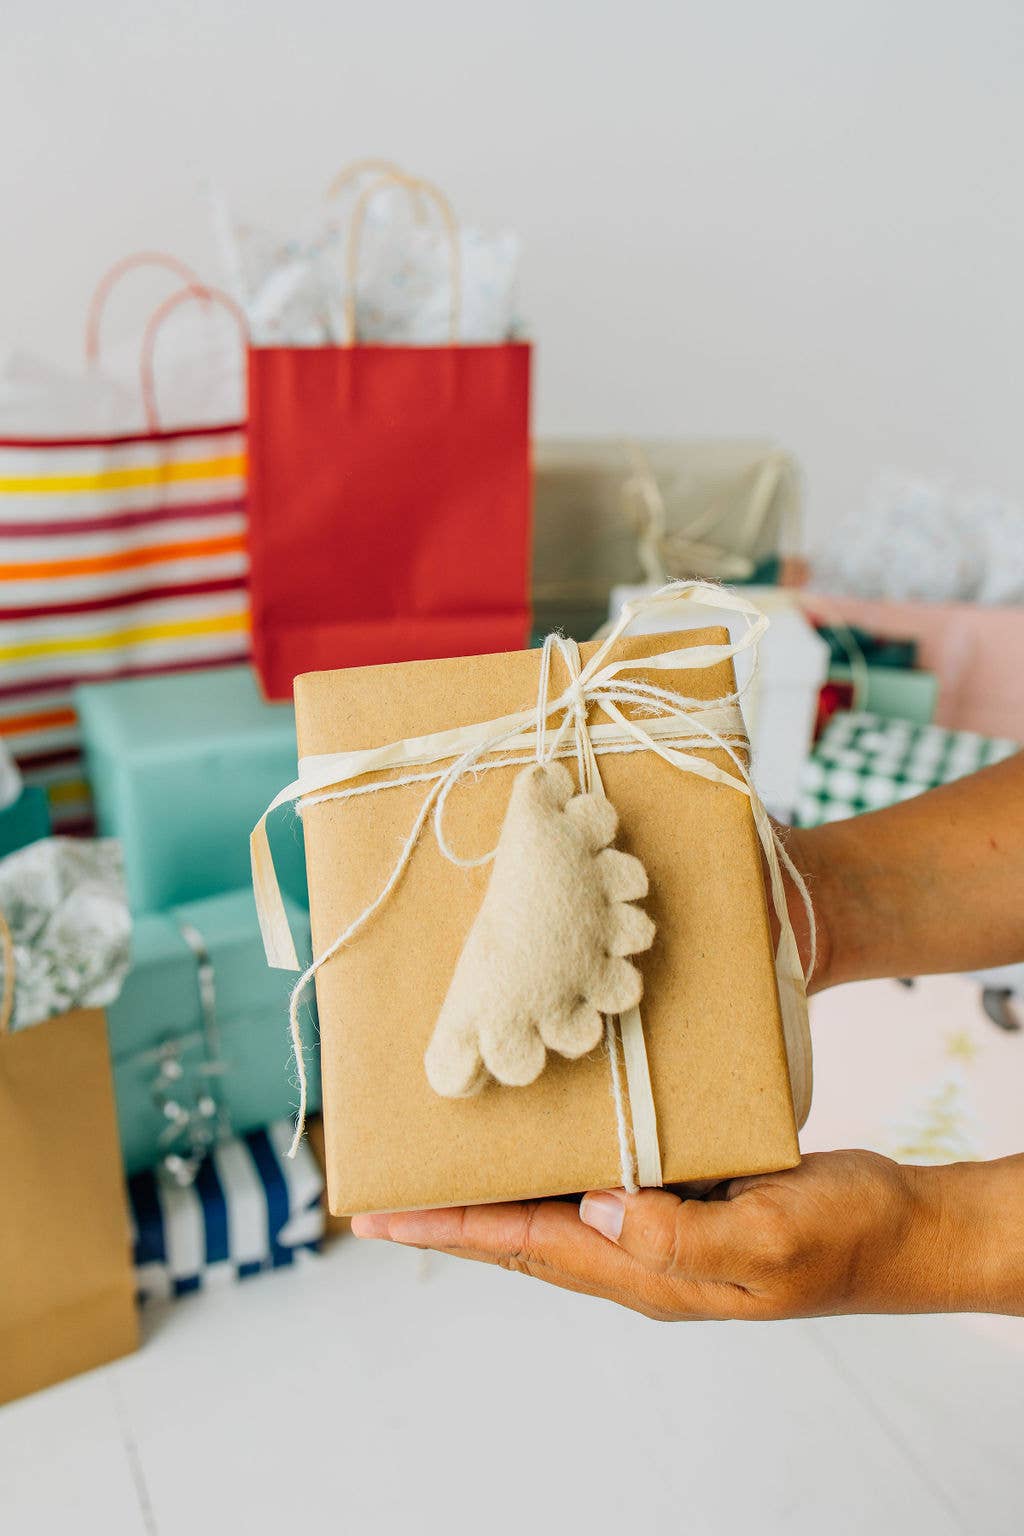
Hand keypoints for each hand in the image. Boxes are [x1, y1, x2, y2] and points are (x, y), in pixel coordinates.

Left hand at [351, 1150, 985, 1319]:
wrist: (898, 1228)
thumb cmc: (844, 1236)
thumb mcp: (769, 1239)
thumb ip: (682, 1235)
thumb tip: (596, 1210)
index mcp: (647, 1271)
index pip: (523, 1247)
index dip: (448, 1228)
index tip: (379, 1214)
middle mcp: (637, 1251)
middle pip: (518, 1235)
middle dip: (448, 1214)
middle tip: (380, 1190)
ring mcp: (656, 1223)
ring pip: (551, 1206)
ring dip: (493, 1186)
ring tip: (437, 1155)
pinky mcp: (679, 1191)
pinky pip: (596, 1176)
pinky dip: (553, 1156)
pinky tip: (539, 1125)